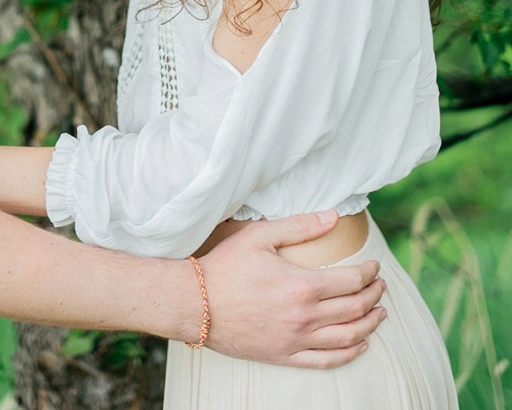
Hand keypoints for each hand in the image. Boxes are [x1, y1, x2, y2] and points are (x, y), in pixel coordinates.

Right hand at [198, 211, 386, 367]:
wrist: (197, 303)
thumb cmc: (226, 266)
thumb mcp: (260, 236)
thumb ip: (299, 226)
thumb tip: (333, 216)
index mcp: (302, 285)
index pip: (351, 281)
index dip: (369, 274)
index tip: (375, 267)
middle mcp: (305, 316)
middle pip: (355, 309)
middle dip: (374, 296)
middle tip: (381, 287)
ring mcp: (296, 340)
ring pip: (348, 337)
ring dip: (370, 325)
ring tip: (379, 314)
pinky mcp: (285, 356)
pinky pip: (327, 360)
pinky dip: (349, 354)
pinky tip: (360, 345)